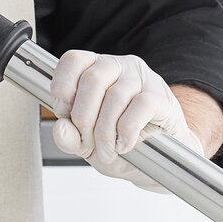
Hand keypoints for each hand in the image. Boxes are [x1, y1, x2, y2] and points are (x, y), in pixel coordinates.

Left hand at [50, 50, 203, 190]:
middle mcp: (119, 66)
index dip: (62, 87)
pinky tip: (124, 144)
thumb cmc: (119, 142)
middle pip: (92, 79)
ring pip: (115, 95)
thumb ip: (68, 137)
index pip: (73, 60)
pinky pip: (140, 106)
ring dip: (105, 131)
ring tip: (106, 150)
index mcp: (95, 68)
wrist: (159, 161)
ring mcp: (143, 79)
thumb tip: (60, 130)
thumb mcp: (85, 144)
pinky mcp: (162, 97)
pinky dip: (126, 130)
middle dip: (83, 117)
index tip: (64, 113)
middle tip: (87, 141)